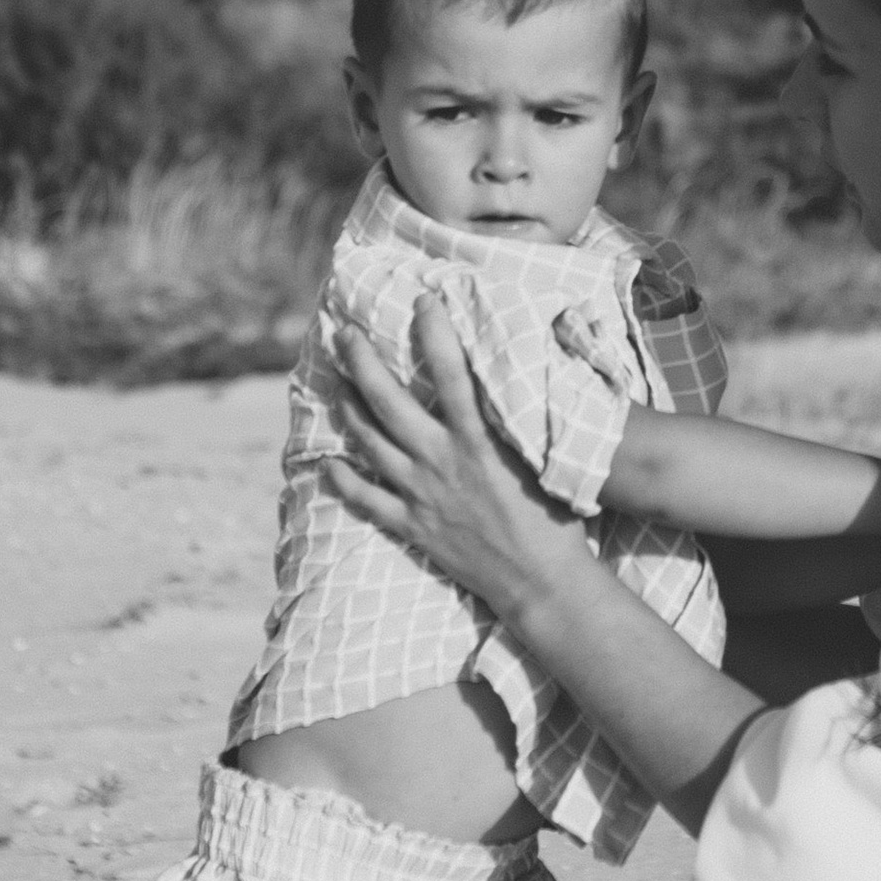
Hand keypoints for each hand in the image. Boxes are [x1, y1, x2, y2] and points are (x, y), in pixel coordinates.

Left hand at [326, 300, 577, 617]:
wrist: (540, 579)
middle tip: (343, 333)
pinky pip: (367, 500)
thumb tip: (514, 383)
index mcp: (479, 441)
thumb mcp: (542, 459)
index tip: (423, 300)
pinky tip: (327, 463)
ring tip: (336, 383)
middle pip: (390, 403)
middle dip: (363, 363)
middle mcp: (442, 462)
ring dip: (349, 410)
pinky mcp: (413, 526)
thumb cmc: (554, 518)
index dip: (435, 334)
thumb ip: (517, 423)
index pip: (453, 374)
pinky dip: (344, 481)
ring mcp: (422, 495)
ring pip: (371, 444)